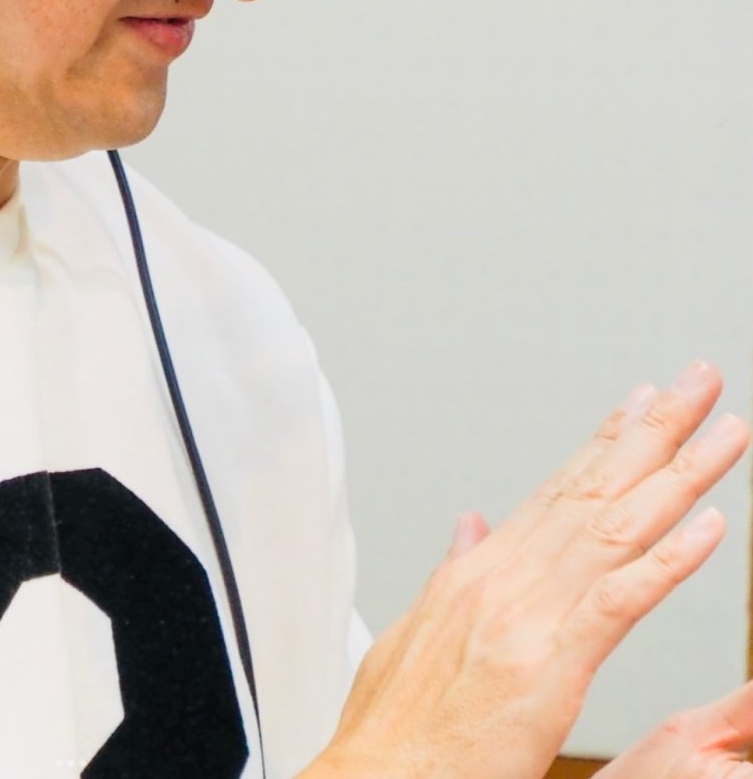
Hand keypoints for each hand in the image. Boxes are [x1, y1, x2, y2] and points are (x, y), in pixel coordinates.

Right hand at [303, 362, 746, 778]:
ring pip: (615, 528)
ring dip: (678, 476)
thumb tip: (471, 527)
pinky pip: (618, 602)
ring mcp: (523, 616)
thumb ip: (451, 573)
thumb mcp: (415, 635)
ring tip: (725, 432)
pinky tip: (710, 528)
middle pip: (593, 491)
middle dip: (654, 433)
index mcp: (477, 573)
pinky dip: (666, 561)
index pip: (557, 492)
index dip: (606, 444)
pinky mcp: (546, 667)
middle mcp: (502, 578)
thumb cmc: (393, 729)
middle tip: (697, 382)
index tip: (643, 404)